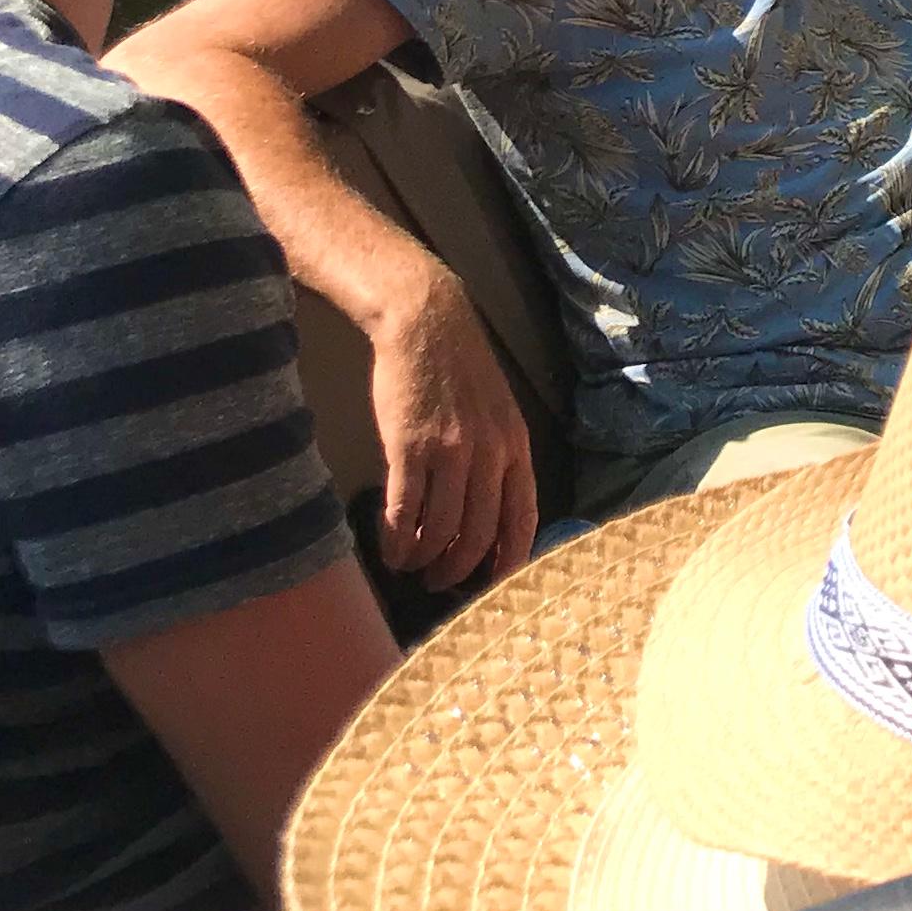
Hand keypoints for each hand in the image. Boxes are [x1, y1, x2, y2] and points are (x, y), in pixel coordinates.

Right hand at [367, 265, 538, 590]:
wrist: (425, 323)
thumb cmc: (459, 369)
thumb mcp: (498, 412)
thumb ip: (498, 459)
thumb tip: (489, 515)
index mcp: (517, 446)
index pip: (522, 520)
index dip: (508, 562)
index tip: (492, 587)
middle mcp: (490, 454)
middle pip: (478, 535)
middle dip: (457, 571)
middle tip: (438, 583)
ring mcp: (450, 451)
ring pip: (440, 531)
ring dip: (422, 560)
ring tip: (409, 567)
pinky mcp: (409, 447)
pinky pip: (404, 511)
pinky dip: (395, 539)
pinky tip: (388, 548)